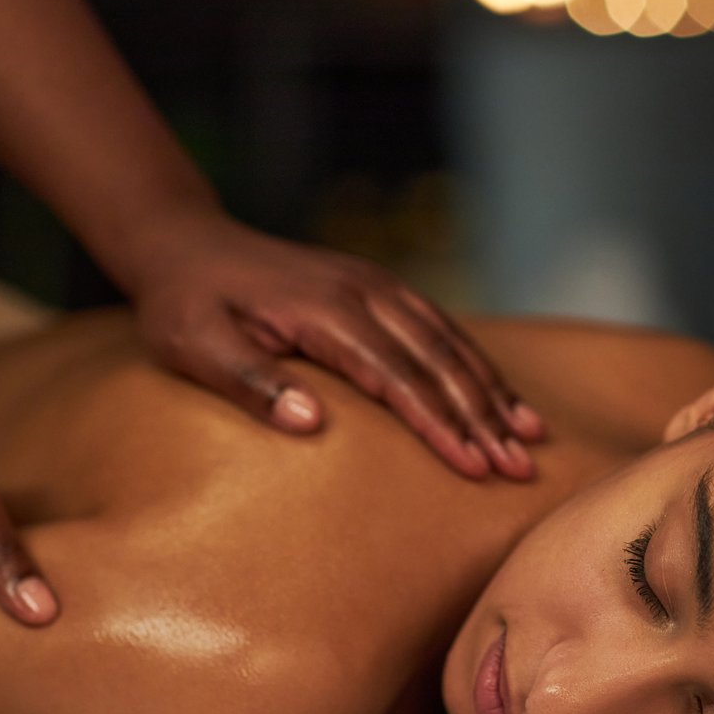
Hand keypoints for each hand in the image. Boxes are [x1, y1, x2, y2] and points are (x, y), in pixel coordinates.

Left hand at [129, 219, 545, 479]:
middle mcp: (363, 292)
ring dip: (492, 392)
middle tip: (519, 471)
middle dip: (484, 418)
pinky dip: (476, 363)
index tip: (473, 467)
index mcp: (324, 311)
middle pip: (438, 361)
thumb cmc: (183, 304)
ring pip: (450, 342)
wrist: (185, 242)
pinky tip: (501, 395)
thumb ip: (250, 382)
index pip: (397, 377)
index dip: (439, 425)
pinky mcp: (378, 288)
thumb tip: (312, 423)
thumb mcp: (194, 346)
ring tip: (530, 439)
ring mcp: (375, 285)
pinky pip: (440, 326)